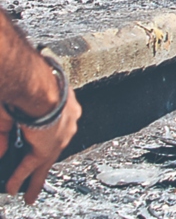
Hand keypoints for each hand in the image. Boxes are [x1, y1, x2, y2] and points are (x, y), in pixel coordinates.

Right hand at [4, 88, 80, 203]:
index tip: (38, 139)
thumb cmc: (25, 86)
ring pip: (46, 160)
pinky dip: (21, 177)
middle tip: (38, 176)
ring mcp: (61, 135)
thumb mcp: (14, 108)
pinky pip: (34, 165)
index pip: (55, 124)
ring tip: (29, 193)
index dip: (44, 134)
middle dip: (43, 162)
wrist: (33, 85)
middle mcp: (67, 120)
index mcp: (62, 104)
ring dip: (35, 177)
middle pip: (52, 147)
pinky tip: (14, 188)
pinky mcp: (49, 146)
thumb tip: (2, 151)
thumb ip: (6, 132)